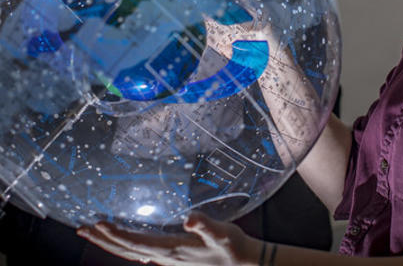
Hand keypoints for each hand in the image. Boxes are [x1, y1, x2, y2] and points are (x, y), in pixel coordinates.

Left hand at [78, 212, 260, 265]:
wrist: (243, 264)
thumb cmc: (233, 248)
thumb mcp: (222, 234)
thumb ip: (205, 226)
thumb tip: (189, 219)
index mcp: (171, 250)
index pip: (136, 243)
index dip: (116, 234)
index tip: (98, 224)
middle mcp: (165, 257)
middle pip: (126, 249)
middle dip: (103, 239)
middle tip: (81, 229)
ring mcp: (168, 259)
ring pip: (132, 252)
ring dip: (111, 242)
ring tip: (95, 233)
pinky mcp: (174, 257)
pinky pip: (143, 252)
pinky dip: (128, 245)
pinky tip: (127, 244)